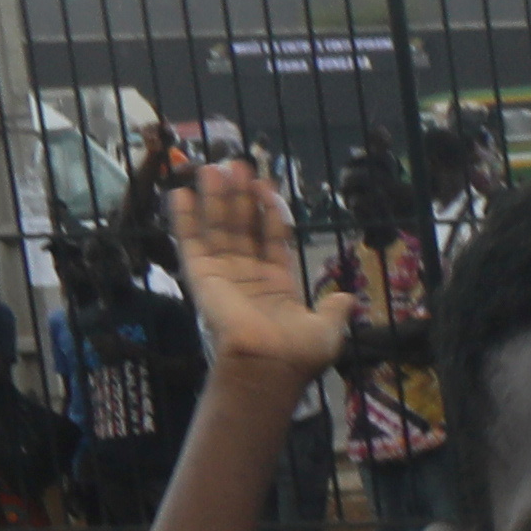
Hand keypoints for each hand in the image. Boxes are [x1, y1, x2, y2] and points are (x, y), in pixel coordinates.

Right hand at [173, 159, 329, 375]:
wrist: (267, 365)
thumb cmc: (298, 351)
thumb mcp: (328, 330)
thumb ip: (335, 310)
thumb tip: (349, 298)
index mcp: (278, 286)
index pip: (273, 239)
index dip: (270, 213)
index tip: (266, 186)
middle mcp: (248, 276)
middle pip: (242, 227)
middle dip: (240, 197)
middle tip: (237, 165)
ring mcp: (223, 274)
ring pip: (218, 228)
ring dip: (216, 198)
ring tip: (215, 166)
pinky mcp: (200, 276)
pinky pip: (190, 242)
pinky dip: (185, 218)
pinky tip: (181, 193)